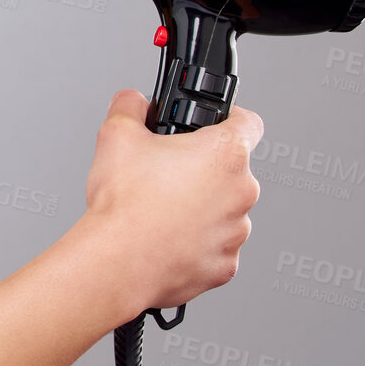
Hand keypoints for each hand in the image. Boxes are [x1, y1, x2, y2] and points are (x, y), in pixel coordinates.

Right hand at [80, 88, 262, 311]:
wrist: (119, 260)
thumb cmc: (125, 203)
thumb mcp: (116, 134)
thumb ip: (130, 105)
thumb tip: (133, 101)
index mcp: (224, 153)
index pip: (248, 122)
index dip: (230, 118)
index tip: (214, 125)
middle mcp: (242, 192)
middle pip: (230, 171)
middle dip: (202, 170)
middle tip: (165, 175)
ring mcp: (237, 232)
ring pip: (224, 211)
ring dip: (201, 208)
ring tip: (160, 211)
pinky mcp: (226, 265)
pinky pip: (215, 247)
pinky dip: (196, 242)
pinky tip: (165, 238)